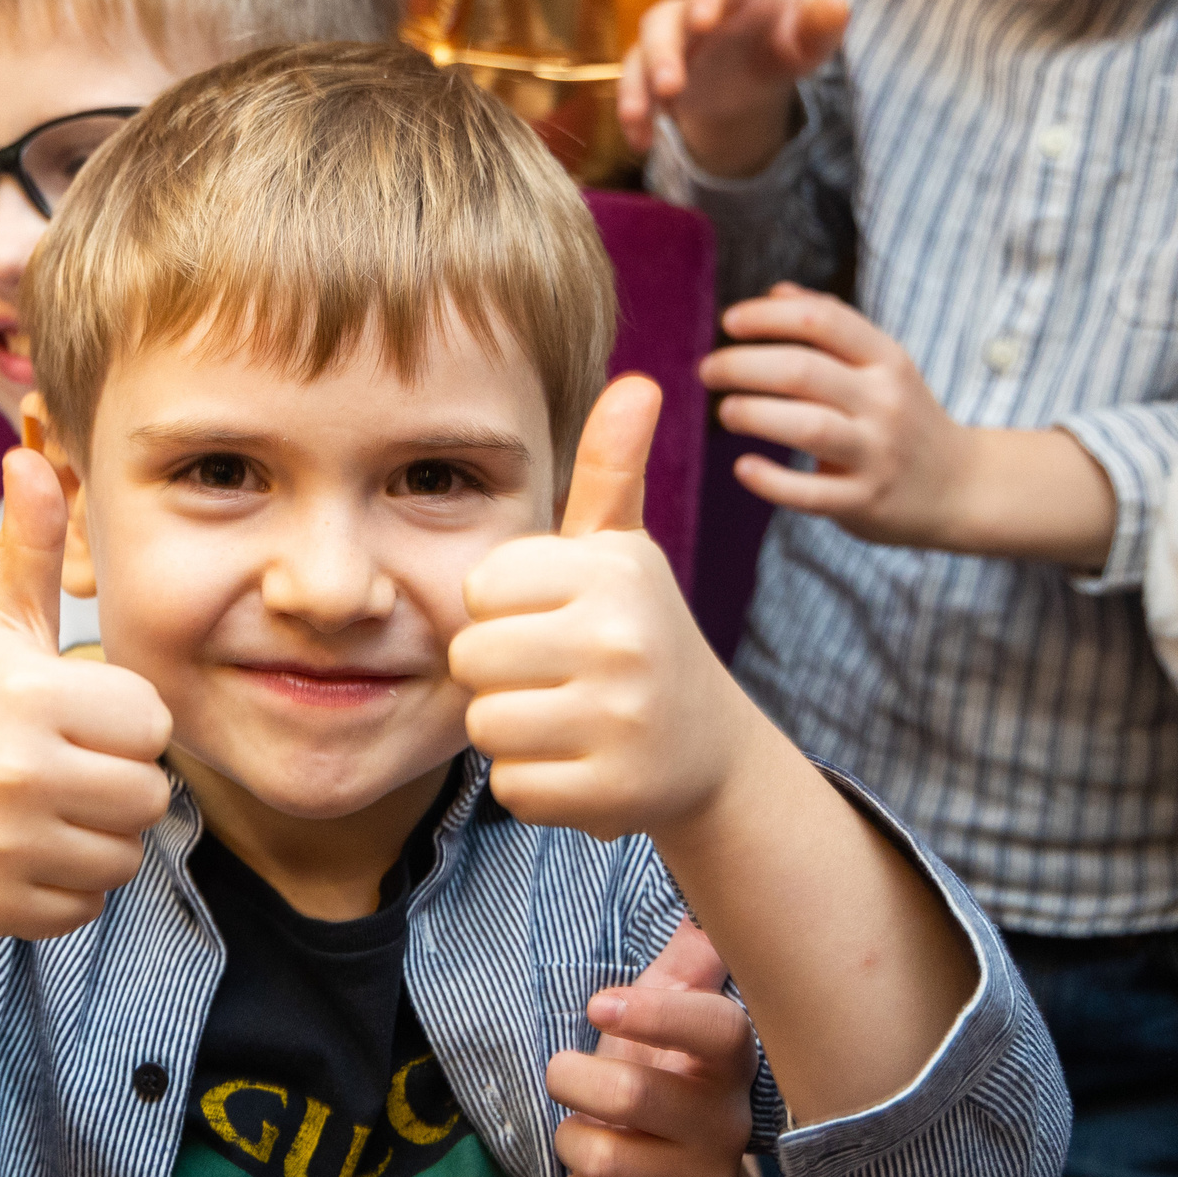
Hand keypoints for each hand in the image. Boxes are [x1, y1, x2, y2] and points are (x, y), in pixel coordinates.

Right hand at [0, 449, 173, 939]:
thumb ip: (30, 550)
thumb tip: (31, 457)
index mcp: (30, 697)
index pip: (151, 723)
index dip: (122, 721)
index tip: (74, 717)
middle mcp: (16, 772)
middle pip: (149, 794)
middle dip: (119, 781)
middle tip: (65, 767)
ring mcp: (6, 846)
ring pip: (126, 853)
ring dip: (100, 835)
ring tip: (48, 806)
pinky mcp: (2, 907)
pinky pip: (91, 903)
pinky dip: (70, 885)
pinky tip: (27, 850)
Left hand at [454, 377, 761, 839]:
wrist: (707, 748)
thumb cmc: (636, 634)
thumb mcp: (622, 551)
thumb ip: (611, 469)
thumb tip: (638, 382)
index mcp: (614, 569)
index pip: (480, 587)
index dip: (503, 609)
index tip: (554, 618)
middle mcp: (623, 638)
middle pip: (470, 658)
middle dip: (501, 673)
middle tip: (559, 675)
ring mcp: (623, 720)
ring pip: (485, 725)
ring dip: (514, 730)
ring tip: (570, 717)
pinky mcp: (615, 794)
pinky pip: (512, 789)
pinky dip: (536, 785)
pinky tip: (582, 764)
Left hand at [545, 920, 757, 1176]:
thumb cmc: (665, 1084)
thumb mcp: (672, 1023)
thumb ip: (685, 966)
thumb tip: (702, 910)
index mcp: (725, 1062)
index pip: (716, 1031)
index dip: (658, 1014)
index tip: (599, 1003)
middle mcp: (728, 1124)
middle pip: (632, 1094)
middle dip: (571, 1079)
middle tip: (562, 1074)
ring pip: (603, 1159)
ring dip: (568, 1140)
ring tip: (581, 1131)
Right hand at [618, 0, 848, 176]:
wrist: (757, 70)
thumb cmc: (788, 40)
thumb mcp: (811, 36)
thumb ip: (822, 24)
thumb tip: (837, 6)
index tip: (703, 21)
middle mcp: (690, 10)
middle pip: (663, 19)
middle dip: (663, 52)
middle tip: (672, 86)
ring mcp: (668, 43)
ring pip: (639, 54)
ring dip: (637, 86)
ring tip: (641, 118)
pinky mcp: (652, 75)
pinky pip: (635, 90)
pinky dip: (635, 117)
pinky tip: (642, 143)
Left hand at [699, 284, 971, 548]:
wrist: (959, 487)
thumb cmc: (903, 417)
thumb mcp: (882, 365)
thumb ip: (832, 328)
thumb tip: (776, 292)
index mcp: (886, 360)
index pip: (823, 320)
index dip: (768, 317)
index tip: (728, 323)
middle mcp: (885, 401)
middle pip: (803, 371)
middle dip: (742, 366)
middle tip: (708, 370)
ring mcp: (877, 453)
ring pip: (807, 426)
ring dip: (753, 414)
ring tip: (726, 411)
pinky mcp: (864, 500)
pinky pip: (809, 492)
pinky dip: (770, 480)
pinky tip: (743, 467)